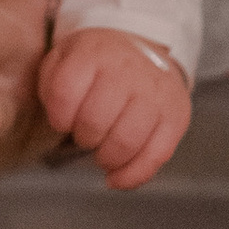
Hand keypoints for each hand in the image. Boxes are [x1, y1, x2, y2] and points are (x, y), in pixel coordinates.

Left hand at [39, 29, 191, 188]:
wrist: (143, 52)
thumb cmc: (96, 64)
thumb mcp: (64, 57)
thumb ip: (51, 84)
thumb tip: (61, 121)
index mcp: (94, 52)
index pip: (65, 92)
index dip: (58, 117)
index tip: (62, 120)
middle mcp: (127, 69)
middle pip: (94, 121)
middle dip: (83, 137)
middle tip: (85, 134)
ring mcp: (155, 93)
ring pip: (125, 142)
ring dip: (106, 158)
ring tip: (102, 153)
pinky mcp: (176, 116)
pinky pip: (155, 156)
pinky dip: (132, 175)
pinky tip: (116, 177)